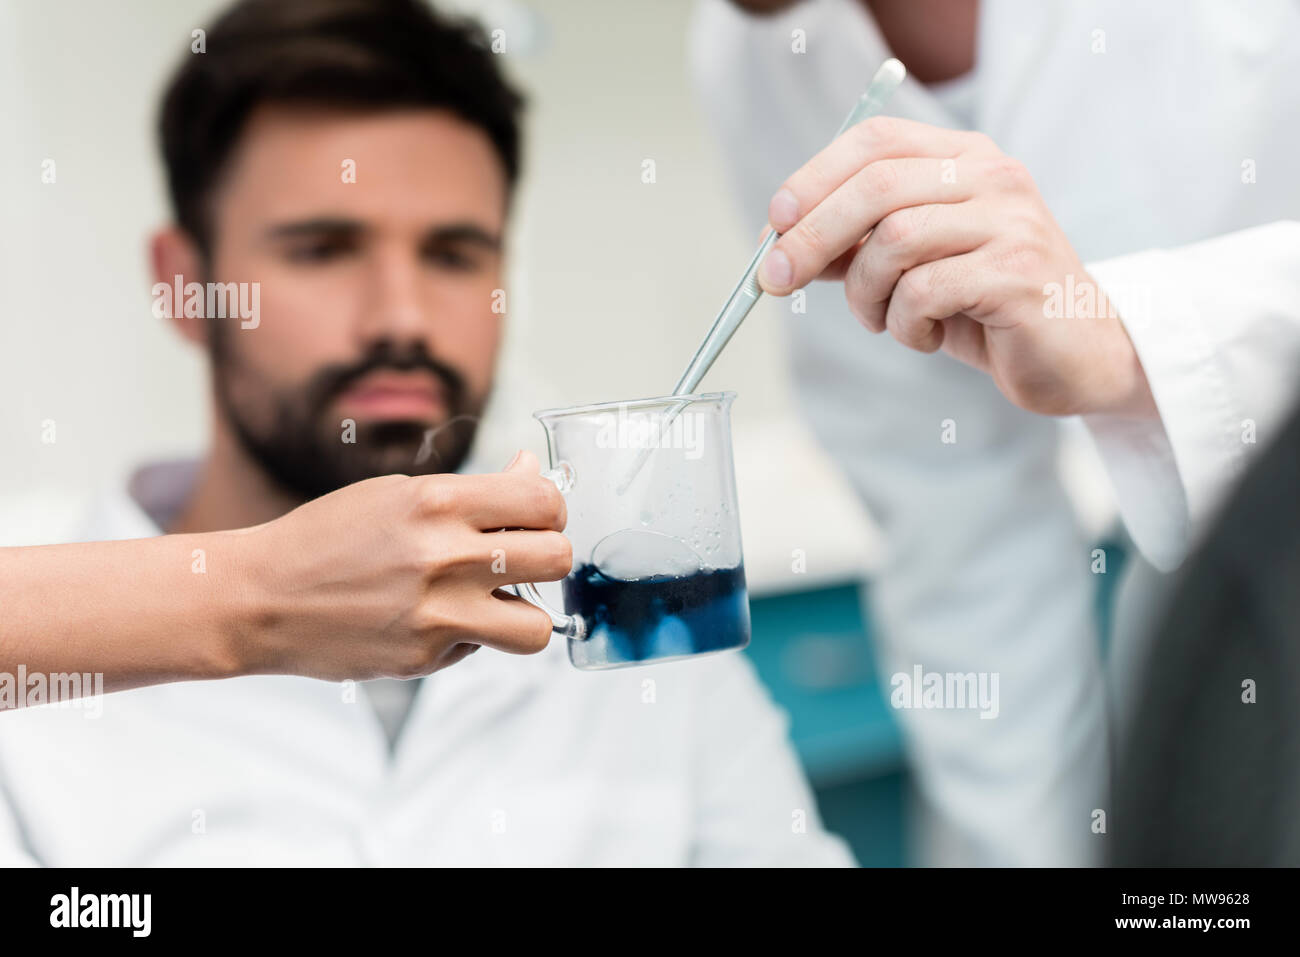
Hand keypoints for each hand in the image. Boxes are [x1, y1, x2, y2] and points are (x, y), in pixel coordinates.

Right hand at [225, 450, 571, 680]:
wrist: (259, 598)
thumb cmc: (326, 539)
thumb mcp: (398, 492)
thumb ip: (473, 491)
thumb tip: (533, 473)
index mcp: (437, 500)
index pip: (544, 500)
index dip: (551, 509)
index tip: (535, 517)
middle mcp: (444, 555)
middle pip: (557, 558)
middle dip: (550, 557)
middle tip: (523, 559)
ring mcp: (437, 613)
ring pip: (537, 626)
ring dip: (524, 613)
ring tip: (495, 601)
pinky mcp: (424, 657)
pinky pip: (481, 648)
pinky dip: (470, 636)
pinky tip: (434, 620)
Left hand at [757, 115, 1155, 417]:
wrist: (1076, 355)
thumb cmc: (986, 308)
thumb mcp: (913, 267)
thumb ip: (859, 247)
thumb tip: (783, 244)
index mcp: (966, 160)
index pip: (876, 141)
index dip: (815, 177)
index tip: (775, 221)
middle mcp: (993, 178)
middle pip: (876, 186)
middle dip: (811, 236)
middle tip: (776, 280)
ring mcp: (1011, 222)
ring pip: (894, 242)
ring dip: (865, 294)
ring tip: (883, 321)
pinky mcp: (1018, 275)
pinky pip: (923, 292)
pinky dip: (903, 324)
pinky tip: (923, 337)